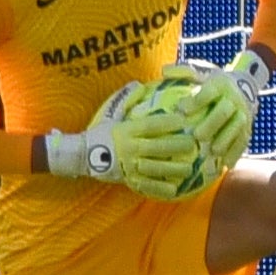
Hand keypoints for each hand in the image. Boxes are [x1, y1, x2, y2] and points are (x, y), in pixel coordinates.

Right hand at [44, 82, 198, 198]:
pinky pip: (145, 185)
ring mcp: (128, 166)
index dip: (166, 123)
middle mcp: (128, 148)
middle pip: (155, 147)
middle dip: (175, 146)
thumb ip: (127, 99)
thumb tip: (140, 84)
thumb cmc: (102, 132)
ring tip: (189, 169)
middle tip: (193, 145)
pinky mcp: (127, 179)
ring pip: (153, 168)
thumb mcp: (111, 113)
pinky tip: (174, 190)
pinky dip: (159, 189)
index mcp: (126, 131)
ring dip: (172, 169)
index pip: (149, 125)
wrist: (82, 155)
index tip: (183, 120)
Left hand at [165, 50, 269, 166]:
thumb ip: (182, 72)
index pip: (209, 91)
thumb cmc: (211, 81)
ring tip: (213, 152)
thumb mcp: (199, 71)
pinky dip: (235, 153)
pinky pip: (243, 141)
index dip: (197, 100)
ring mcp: (243, 114)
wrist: (243, 85)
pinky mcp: (248, 128)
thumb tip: (163, 72)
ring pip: (237, 127)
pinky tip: (225, 164)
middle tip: (197, 135)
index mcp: (220, 84)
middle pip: (225, 111)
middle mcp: (234, 99)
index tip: (182, 109)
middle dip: (212, 123)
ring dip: (226, 140)